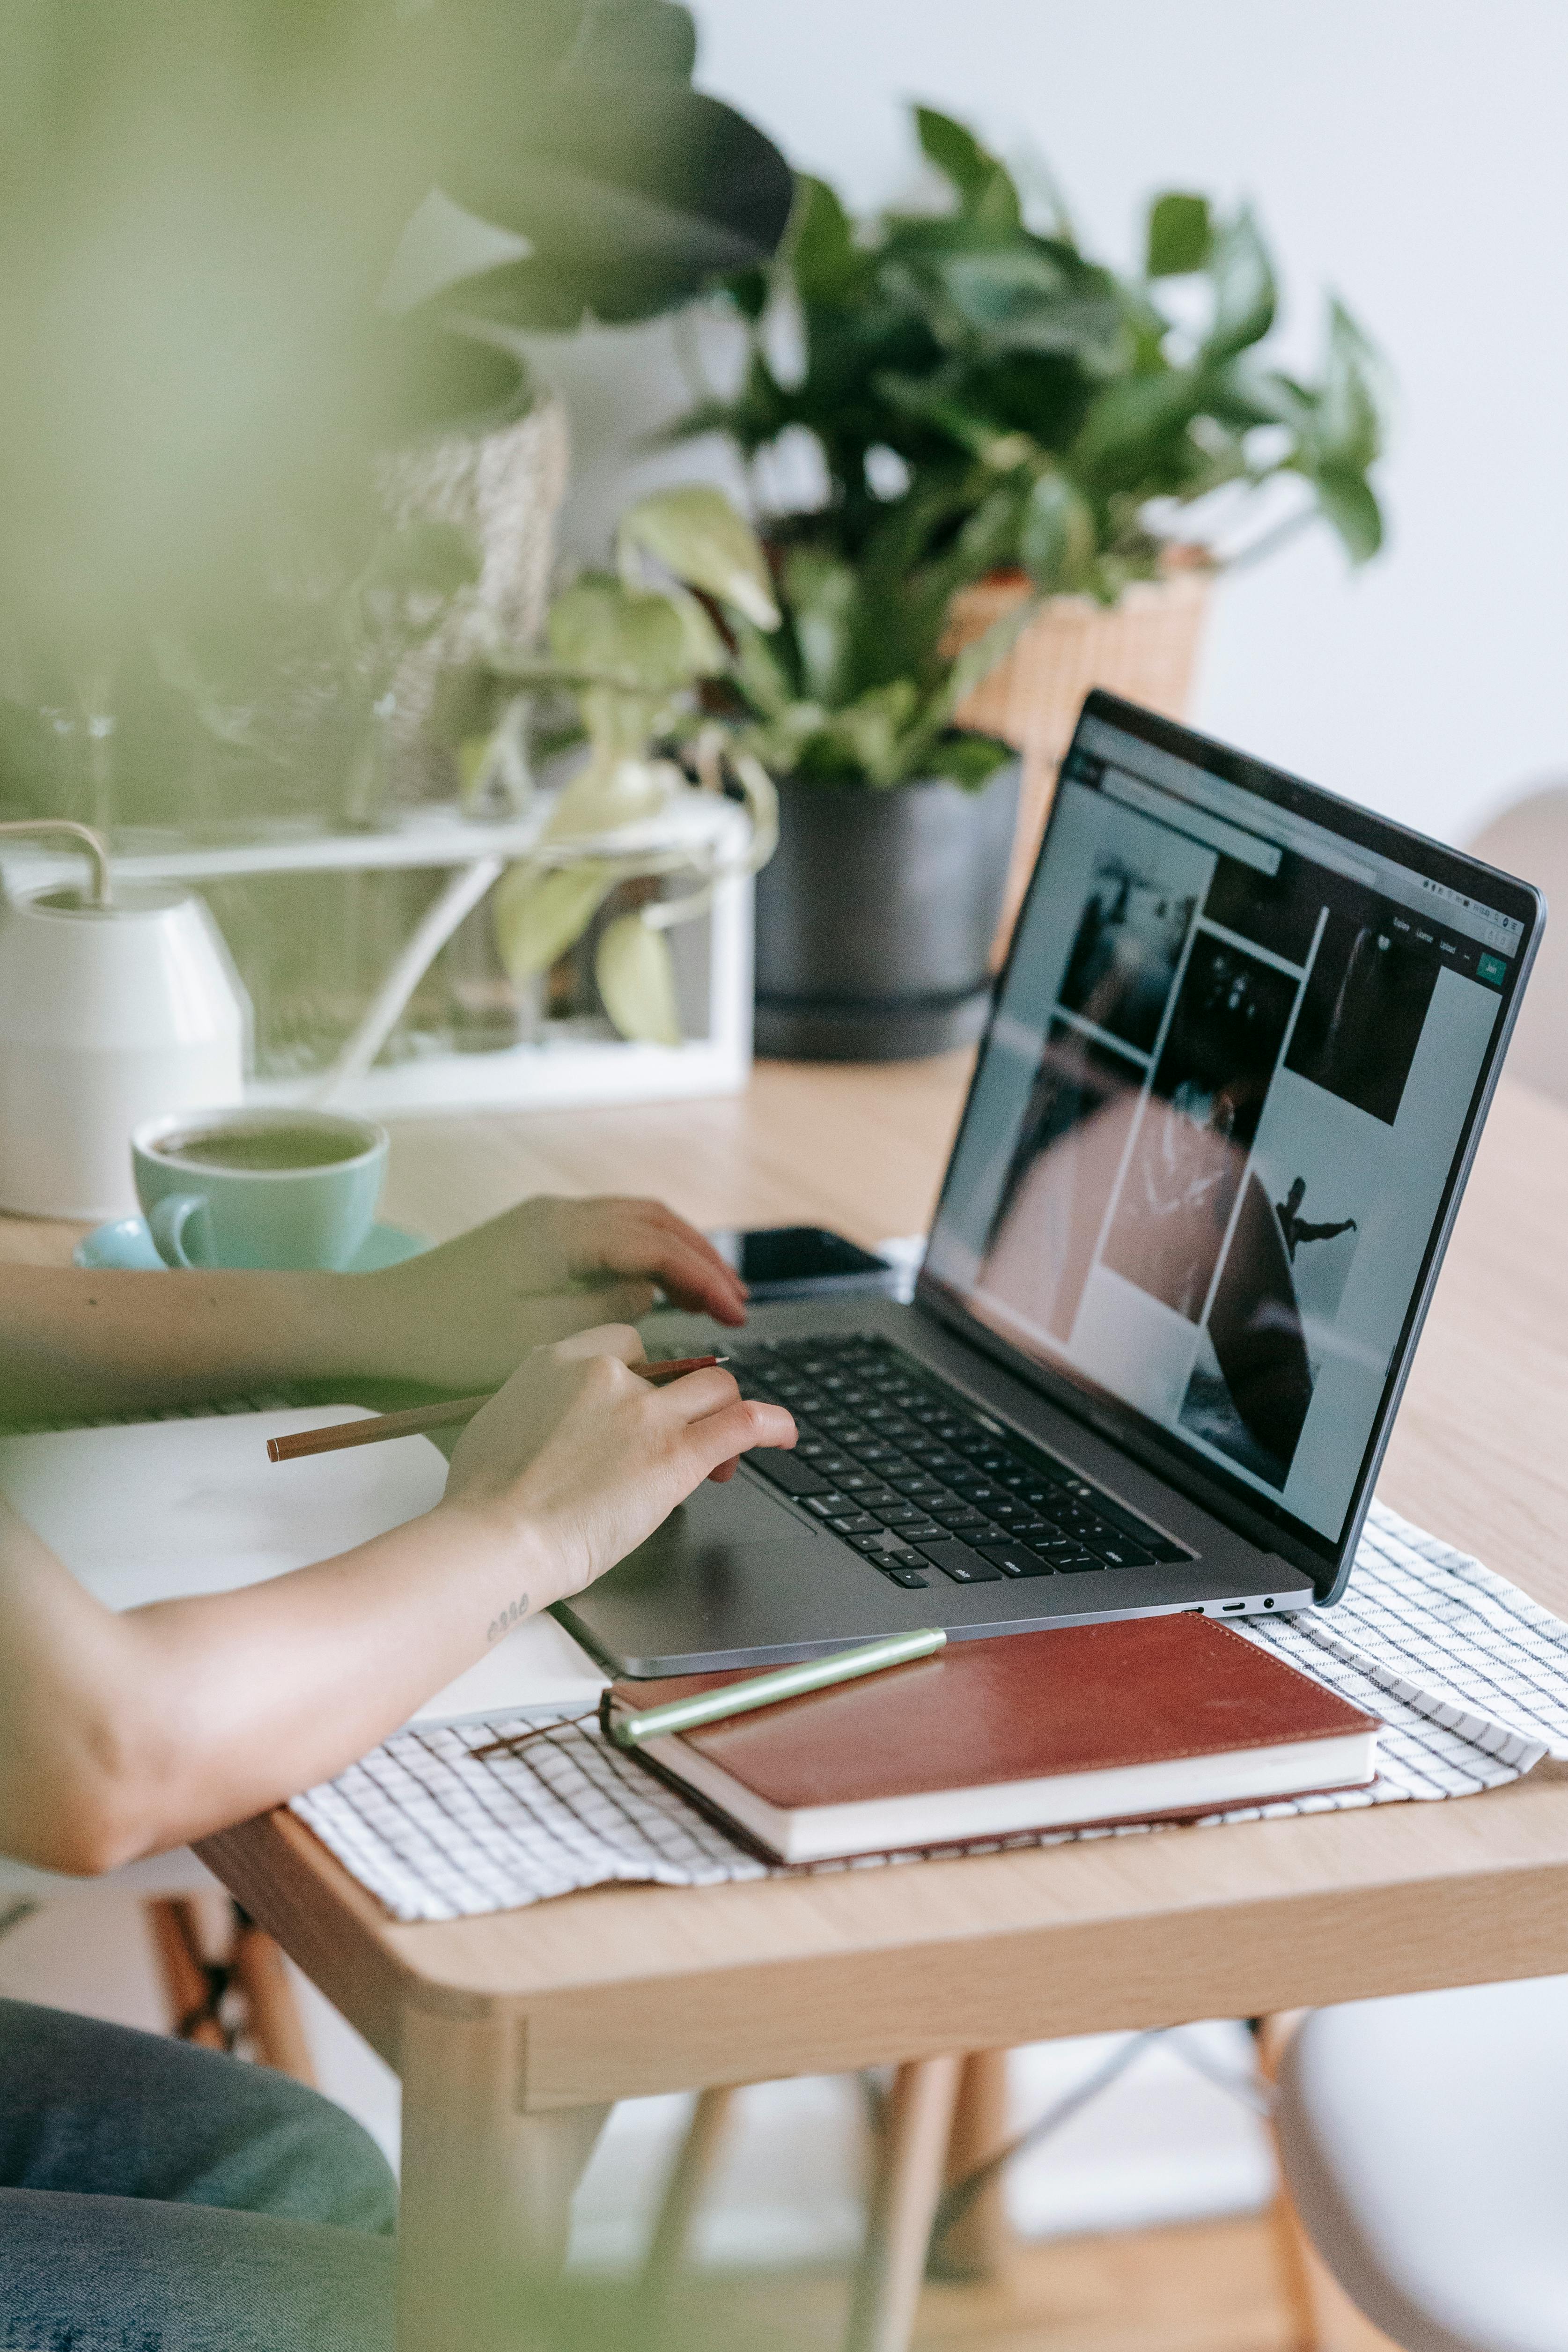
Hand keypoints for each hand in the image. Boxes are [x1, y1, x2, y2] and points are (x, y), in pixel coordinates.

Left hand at [351, 1194, 747, 1390]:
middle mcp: (556, 1215)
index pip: (656, 1246)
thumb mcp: (536, 1338)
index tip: (735, 1314)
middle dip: (702, 1261)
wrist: (377, 1325)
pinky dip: (644, 1255)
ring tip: (708, 1296)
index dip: (704, 1278)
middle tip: (736, 1305)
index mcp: (561, 1233)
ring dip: (676, 1254)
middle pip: (653, 1222)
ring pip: (633, 1222)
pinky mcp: (530, 1238)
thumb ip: (604, 1311)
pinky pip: (607, 1234)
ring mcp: (542, 1222)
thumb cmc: (445, 1340)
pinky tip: (654, 1289)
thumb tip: (649, 1294)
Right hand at [440, 1326, 795, 1606]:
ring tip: (725, 1450)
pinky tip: (784, 1434)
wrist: (496, 1540)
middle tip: (679, 1439)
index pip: (626, 1343)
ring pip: (714, 1388)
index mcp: (559, 1360)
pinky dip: (772, 1423)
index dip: (642, 1375)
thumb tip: (547, 1416)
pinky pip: (743, 1422)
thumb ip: (536, 1405)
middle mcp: (607, 1375)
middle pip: (673, 1366)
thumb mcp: (498, 1423)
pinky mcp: (676, 1455)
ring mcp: (646, 1413)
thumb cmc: (484, 1501)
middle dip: (683, 1401)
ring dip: (724, 1413)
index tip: (645, 1401)